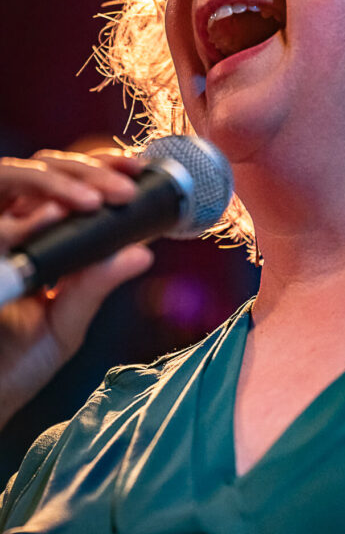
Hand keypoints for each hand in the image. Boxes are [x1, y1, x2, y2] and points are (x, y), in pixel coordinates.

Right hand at [0, 148, 153, 429]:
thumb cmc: (15, 365)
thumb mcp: (65, 324)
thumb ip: (96, 285)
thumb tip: (142, 253)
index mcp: (34, 238)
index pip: (65, 184)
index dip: (98, 168)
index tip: (136, 172)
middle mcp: (7, 228)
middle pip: (41, 170)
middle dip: (86, 171)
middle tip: (123, 189)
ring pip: (11, 176)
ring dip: (55, 182)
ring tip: (93, 201)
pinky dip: (24, 219)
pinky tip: (51, 215)